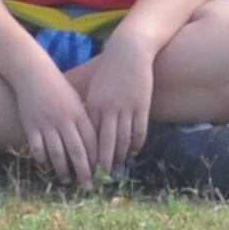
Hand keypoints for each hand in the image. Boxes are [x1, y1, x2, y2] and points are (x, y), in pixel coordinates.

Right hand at [10, 56, 98, 186]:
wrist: (33, 74)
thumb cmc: (58, 88)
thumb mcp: (76, 101)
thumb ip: (85, 119)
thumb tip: (96, 142)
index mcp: (79, 113)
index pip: (92, 142)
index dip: (97, 160)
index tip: (101, 173)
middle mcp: (65, 120)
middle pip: (78, 152)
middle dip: (85, 172)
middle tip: (89, 187)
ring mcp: (47, 124)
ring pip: (57, 154)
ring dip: (63, 171)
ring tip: (67, 181)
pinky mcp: (31, 126)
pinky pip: (38, 149)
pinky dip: (43, 160)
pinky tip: (47, 166)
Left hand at [74, 37, 157, 176]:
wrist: (129, 51)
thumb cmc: (109, 70)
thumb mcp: (95, 89)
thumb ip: (91, 109)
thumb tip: (88, 131)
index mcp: (93, 106)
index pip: (90, 138)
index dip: (89, 156)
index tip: (87, 168)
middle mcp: (108, 110)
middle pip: (105, 145)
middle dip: (103, 165)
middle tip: (101, 178)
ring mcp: (126, 109)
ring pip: (123, 141)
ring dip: (120, 157)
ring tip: (118, 168)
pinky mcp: (141, 106)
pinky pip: (139, 132)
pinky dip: (136, 145)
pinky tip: (133, 152)